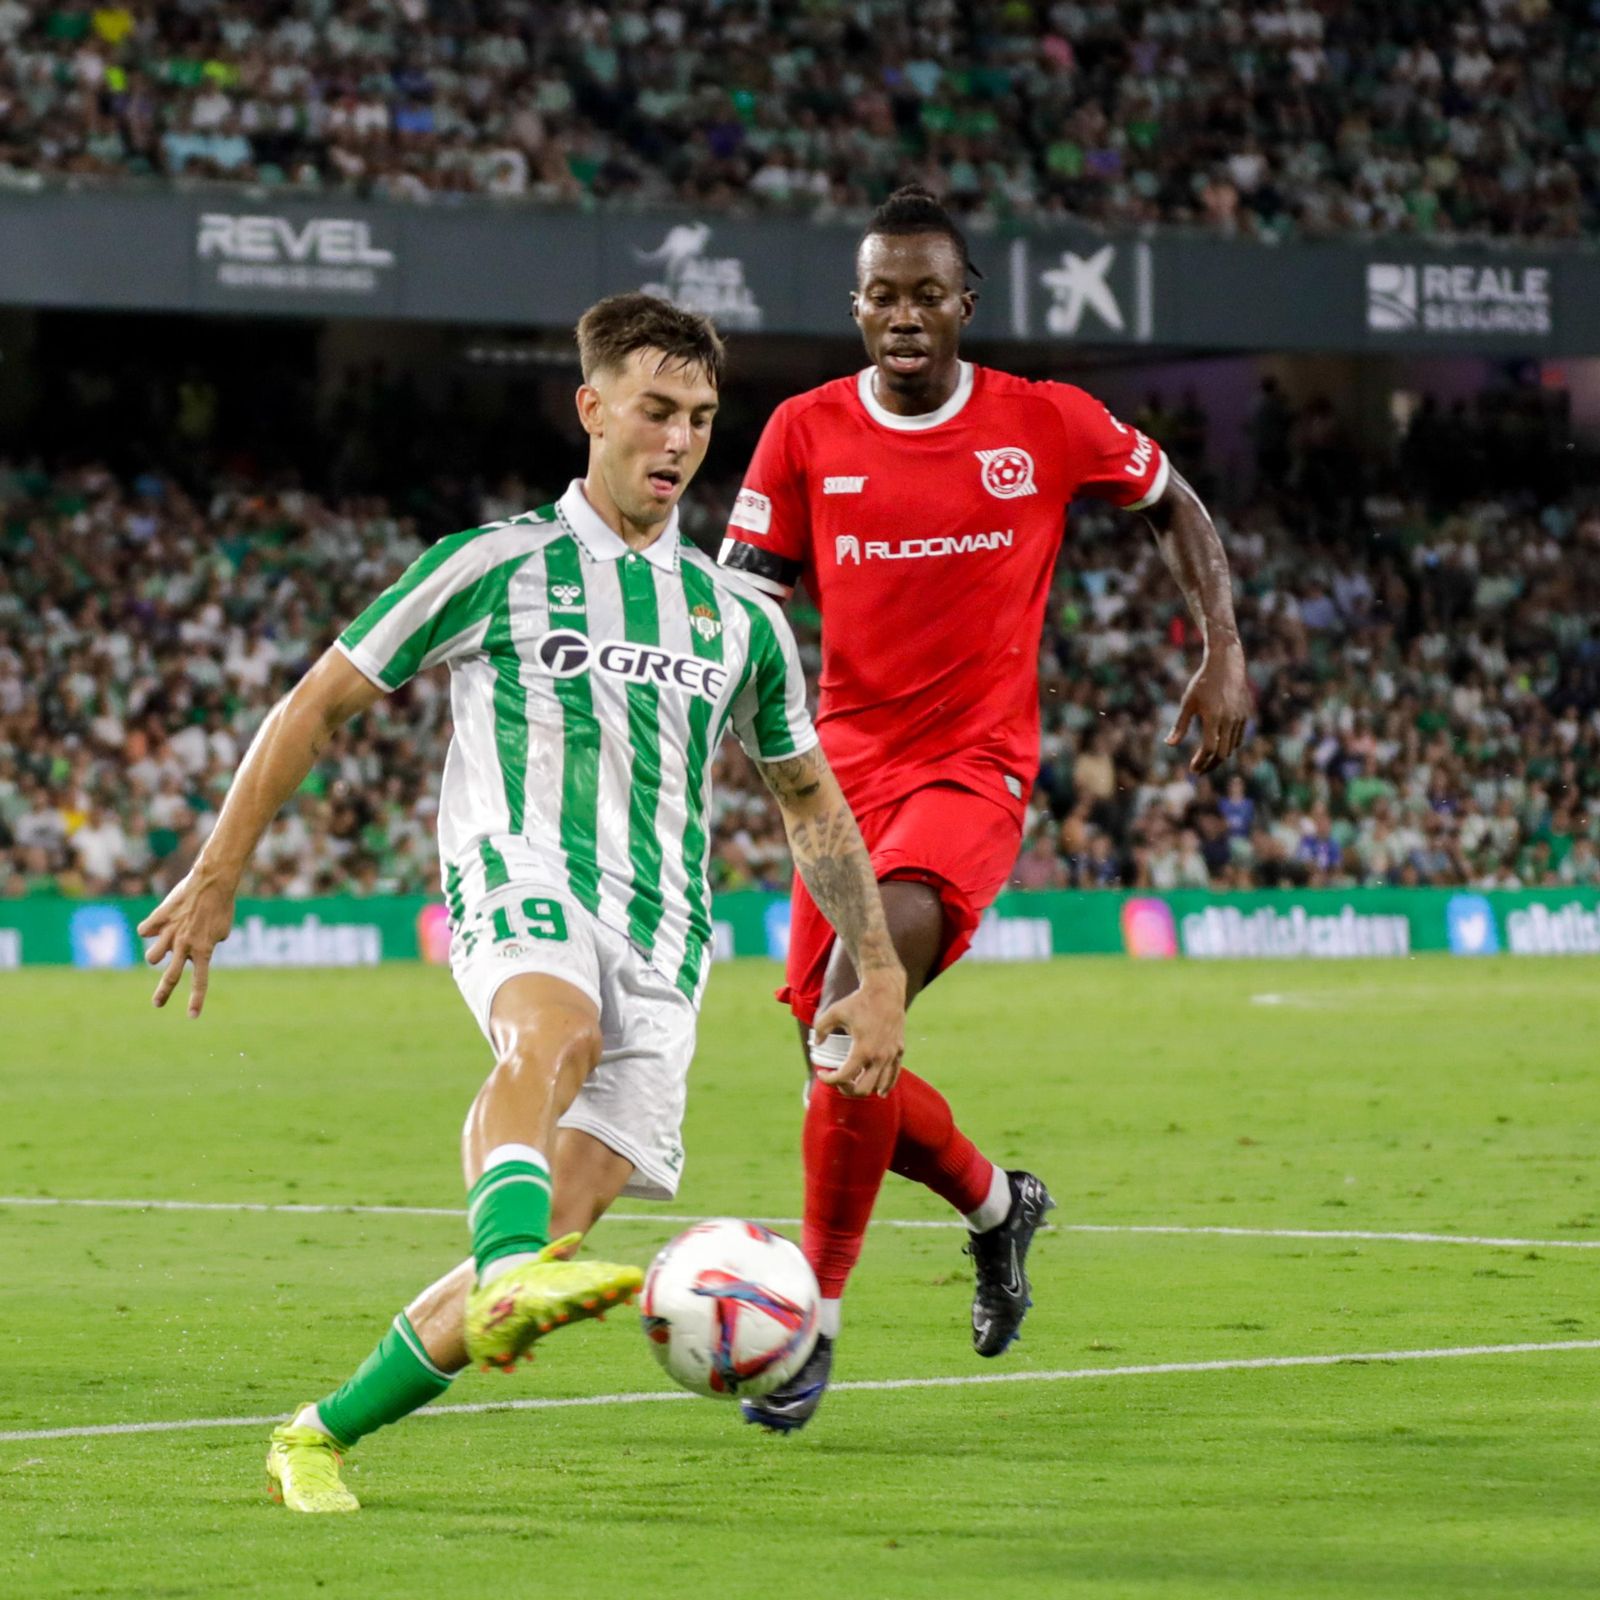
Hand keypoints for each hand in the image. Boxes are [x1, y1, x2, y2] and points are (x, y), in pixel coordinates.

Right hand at [137, 865, 237, 1017]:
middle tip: (157, 1004)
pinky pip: (145, 930)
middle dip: (163, 994)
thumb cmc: (222, 905)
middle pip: (170, 977)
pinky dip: (151, 928)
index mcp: (204, 950)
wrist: (212, 881)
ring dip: (156, 954)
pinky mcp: (158, 919)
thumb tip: (195, 949)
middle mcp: (184, 945)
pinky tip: (158, 922)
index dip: (196, 1000)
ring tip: (163, 947)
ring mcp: (169, 933)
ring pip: (152, 956)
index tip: (192, 1016)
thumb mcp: (222, 930)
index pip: (200, 980)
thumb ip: (209, 944)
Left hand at [812, 970, 904, 1098]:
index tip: (821, 1073)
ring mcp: (891, 1055)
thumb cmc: (858, 1001)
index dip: (828, 1080)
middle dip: (846, 1088)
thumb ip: (821, 1029)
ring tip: (853, 1079)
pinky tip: (879, 1091)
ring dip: (863, 1087)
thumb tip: (818, 1044)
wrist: (885, 990)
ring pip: (878, 1087)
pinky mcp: (899, 1050)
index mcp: (862, 1049)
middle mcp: (879, 1056)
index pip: (843, 1077)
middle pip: (862, 1090)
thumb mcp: (833, 1012)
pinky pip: (894, 1076)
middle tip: (838, 1079)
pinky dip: (885, 1086)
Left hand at [1166, 636, 1249, 773]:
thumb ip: (1180, 725)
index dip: (1201, 762)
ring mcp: (1240, 718)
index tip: (1193, 769)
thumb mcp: (1188, 703)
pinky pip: (1239, 738)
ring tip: (1206, 761)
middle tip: (1199, 770)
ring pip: (1232, 748)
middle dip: (1210, 765)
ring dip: (1219, 757)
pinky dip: (1229, 746)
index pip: (1209, 748)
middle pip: (1222, 754)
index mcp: (1213, 716)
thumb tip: (1169, 744)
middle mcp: (1229, 719)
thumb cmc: (1202, 683)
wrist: (1226, 664)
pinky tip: (1219, 747)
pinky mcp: (1246, 715)